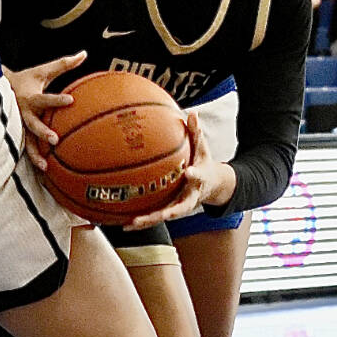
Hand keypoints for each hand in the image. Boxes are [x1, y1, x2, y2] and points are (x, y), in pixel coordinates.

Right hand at [3, 51, 85, 170]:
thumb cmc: (26, 79)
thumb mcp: (43, 71)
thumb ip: (64, 64)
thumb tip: (84, 53)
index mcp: (31, 97)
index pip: (45, 98)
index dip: (57, 99)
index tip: (70, 100)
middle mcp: (23, 114)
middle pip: (33, 124)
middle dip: (43, 131)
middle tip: (55, 139)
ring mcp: (19, 127)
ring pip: (26, 142)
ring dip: (35, 154)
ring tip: (46, 166)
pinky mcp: (17, 136)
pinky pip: (25, 150)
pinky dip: (33, 161)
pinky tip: (43, 174)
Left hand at [125, 112, 232, 229]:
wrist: (212, 185)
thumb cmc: (203, 163)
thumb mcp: (203, 148)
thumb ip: (197, 132)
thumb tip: (193, 112)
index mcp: (199, 180)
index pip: (198, 176)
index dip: (194, 175)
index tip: (189, 172)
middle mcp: (189, 197)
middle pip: (177, 208)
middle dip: (164, 213)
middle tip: (150, 216)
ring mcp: (179, 206)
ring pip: (163, 217)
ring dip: (147, 221)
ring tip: (130, 224)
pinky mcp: (170, 210)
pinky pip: (155, 216)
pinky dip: (141, 221)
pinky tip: (124, 223)